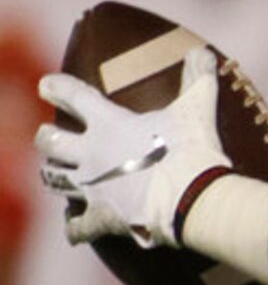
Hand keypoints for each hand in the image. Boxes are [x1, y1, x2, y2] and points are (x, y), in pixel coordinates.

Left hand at [35, 47, 231, 246]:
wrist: (193, 197)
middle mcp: (90, 153)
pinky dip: (75, 229)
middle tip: (48, 137)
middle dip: (47, 139)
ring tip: (54, 175)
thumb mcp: (197, 110)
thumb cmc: (192, 150)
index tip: (46, 85)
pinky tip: (73, 231)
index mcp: (108, 122)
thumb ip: (198, 80)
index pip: (70, 94)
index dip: (55, 87)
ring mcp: (92, 187)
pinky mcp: (101, 218)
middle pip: (49, 141)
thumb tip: (204, 52)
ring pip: (53, 179)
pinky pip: (77, 227)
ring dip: (52, 176)